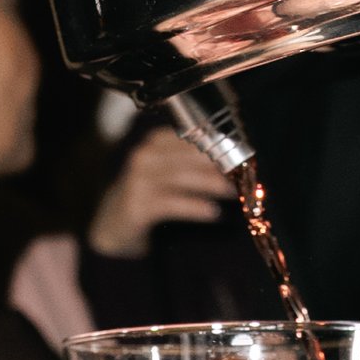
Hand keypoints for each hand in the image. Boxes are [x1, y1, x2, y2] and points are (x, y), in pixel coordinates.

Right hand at [88, 119, 239, 258]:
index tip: (245, 154)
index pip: (192, 137)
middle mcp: (145, 155)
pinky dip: (195, 209)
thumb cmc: (151, 194)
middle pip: (189, 155)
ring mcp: (138, 180)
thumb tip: (235, 163)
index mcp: (156, 141)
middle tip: (244, 175)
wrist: (115, 223)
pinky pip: (172, 205)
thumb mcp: (169, 172)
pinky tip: (214, 213)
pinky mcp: (137, 206)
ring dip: (212, 185)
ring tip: (234, 193)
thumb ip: (195, 163)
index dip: (220, 144)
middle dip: (219, 165)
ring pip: (182, 178)